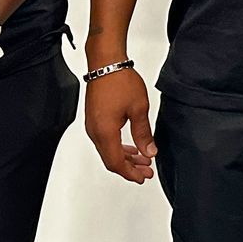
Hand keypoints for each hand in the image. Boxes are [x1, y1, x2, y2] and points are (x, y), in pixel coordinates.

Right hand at [84, 68, 155, 183]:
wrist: (105, 63)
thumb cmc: (119, 81)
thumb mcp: (139, 109)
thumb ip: (143, 133)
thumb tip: (149, 152)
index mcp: (105, 132)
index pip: (116, 162)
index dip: (130, 173)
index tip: (142, 177)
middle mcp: (95, 132)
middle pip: (111, 159)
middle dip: (129, 168)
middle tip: (146, 171)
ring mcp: (92, 126)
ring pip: (108, 150)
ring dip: (125, 157)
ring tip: (143, 159)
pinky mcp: (94, 120)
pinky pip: (105, 141)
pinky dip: (118, 147)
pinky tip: (131, 147)